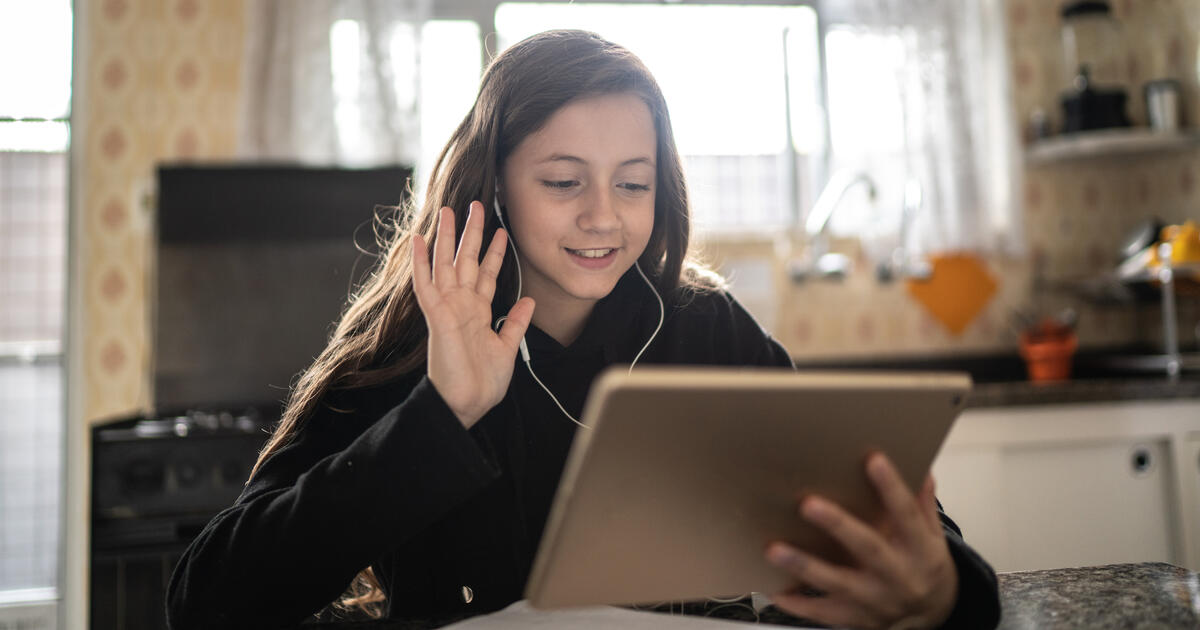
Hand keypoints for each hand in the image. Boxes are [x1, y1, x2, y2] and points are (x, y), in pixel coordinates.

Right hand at [412, 203, 534, 427]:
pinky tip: (418, 240)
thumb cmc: (484, 382)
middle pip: (466, 260)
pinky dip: (421, 262)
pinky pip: (426, 284)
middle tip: (476, 205)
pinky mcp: (436, 316)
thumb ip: (515, 323)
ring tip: (449, 211)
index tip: (501, 231)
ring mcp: (447, 308)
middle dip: (471, 233)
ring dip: (446, 238)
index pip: (486, 274)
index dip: (493, 252)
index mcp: (478, 312)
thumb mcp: (507, 347)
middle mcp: (461, 305)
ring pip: (445, 264)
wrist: (468, 403)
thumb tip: (528, 300)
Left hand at [764, 453, 957, 629]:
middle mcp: (898, 575)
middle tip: (807, 503)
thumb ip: (922, 504)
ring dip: (804, 566)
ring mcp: (876, 600)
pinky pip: (823, 613)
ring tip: (774, 549)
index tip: (873, 460)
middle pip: (867, 547)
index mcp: (920, 549)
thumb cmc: (924, 565)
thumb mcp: (933, 535)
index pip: (907, 514)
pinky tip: (775, 591)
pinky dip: (798, 605)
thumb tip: (921, 468)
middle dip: (837, 525)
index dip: (891, 487)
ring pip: (837, 582)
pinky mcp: (856, 618)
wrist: (932, 614)